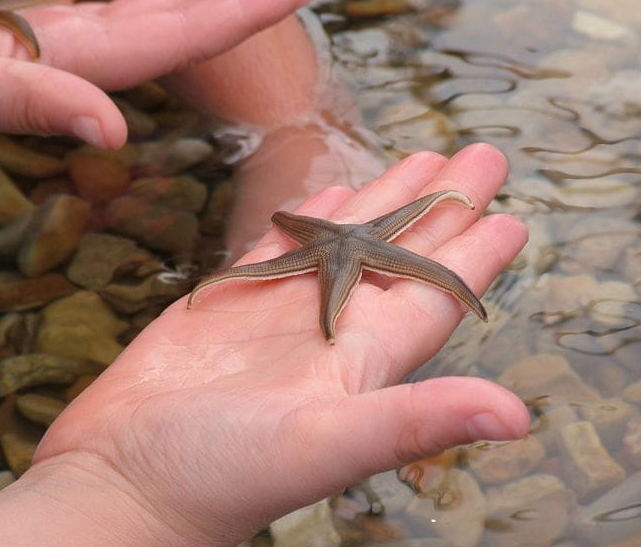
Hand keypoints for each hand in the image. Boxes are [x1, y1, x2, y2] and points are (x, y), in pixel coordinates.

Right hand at [32, 143, 529, 545]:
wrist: (120, 484)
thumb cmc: (220, 476)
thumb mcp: (324, 443)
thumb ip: (416, 422)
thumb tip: (520, 417)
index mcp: (364, 359)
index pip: (435, 293)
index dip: (475, 254)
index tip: (510, 213)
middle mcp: (331, 329)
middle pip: (402, 253)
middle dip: (443, 205)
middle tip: (481, 156)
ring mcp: (280, 313)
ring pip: (348, 240)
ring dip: (387, 200)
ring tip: (421, 159)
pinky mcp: (229, 301)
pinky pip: (284, 246)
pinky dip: (311, 217)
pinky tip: (334, 194)